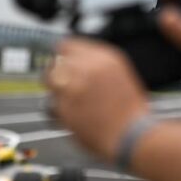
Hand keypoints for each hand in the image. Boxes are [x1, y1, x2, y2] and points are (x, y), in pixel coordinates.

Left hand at [46, 38, 148, 161]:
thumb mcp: (118, 75)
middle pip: (56, 61)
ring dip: (54, 89)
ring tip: (67, 100)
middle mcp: (87, 67)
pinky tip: (74, 116)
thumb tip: (75, 62)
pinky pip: (50, 103)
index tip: (61, 62)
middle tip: (63, 84)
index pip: (68, 45)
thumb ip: (96, 64)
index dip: (63, 55)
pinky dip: (58, 110)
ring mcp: (74, 86)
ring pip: (49, 79)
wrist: (132, 135)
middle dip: (57, 72)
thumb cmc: (129, 110)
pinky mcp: (64, 106)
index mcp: (103, 57)